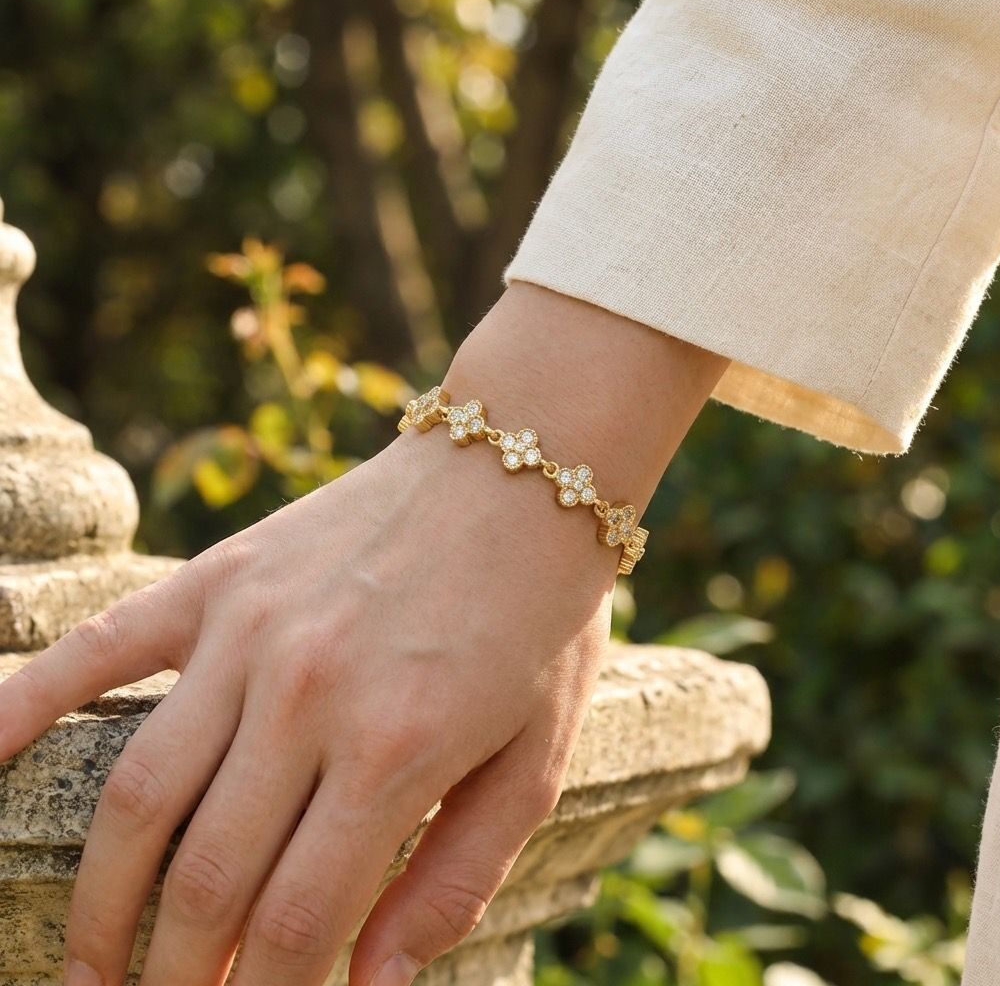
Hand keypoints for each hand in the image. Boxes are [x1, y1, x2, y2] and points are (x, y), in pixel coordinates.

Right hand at [0, 283, 726, 985]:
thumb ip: (457, 877)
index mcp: (396, 751)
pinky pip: (97, 652)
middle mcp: (307, 696)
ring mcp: (249, 632)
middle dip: (175, 978)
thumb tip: (374, 984)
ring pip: (139, 798)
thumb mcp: (538, 756)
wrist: (523, 470)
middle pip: (205, 882)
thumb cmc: (543, 617)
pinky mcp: (219, 580)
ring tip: (93, 970)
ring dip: (103, 905)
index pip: (297, 926)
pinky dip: (20, 711)